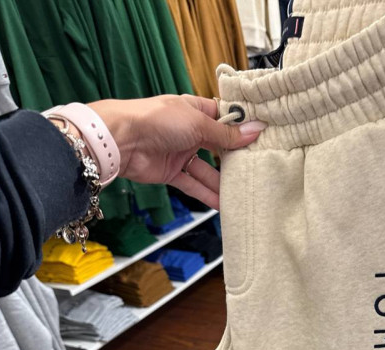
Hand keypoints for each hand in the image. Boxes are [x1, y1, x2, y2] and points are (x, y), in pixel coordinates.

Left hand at [88, 95, 265, 208]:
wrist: (122, 140)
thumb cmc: (157, 120)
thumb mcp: (198, 123)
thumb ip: (226, 134)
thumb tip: (256, 130)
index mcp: (195, 110)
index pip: (224, 119)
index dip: (241, 130)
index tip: (262, 140)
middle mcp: (189, 131)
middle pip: (218, 148)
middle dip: (235, 160)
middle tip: (257, 171)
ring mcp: (180, 153)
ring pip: (207, 170)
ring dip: (222, 183)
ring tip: (243, 194)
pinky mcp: (171, 172)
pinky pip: (193, 184)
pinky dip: (206, 194)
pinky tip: (222, 204)